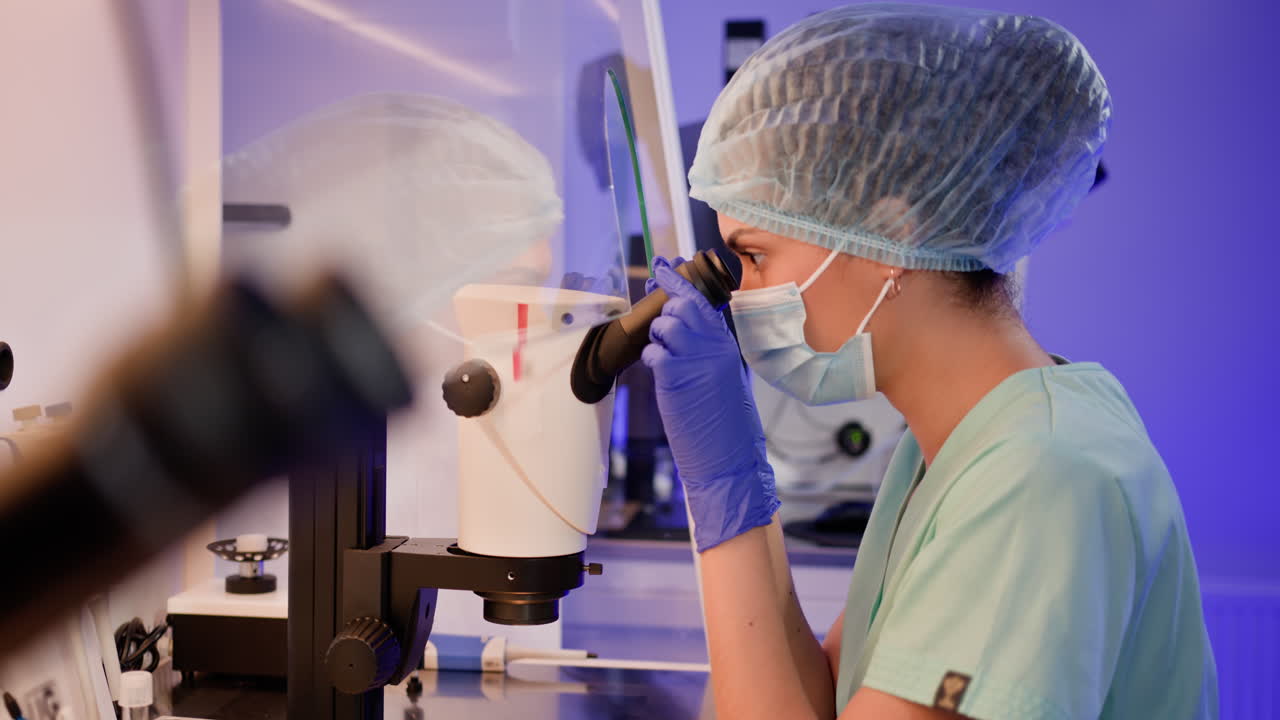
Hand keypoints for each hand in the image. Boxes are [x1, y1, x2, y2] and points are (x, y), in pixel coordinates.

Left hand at [641, 256, 777, 550]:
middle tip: (659, 325)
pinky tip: (658, 371)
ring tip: (663, 357)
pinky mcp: (677, 378)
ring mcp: (696, 360)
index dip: (678, 281)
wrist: (730, 457)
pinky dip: (651, 358)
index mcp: (726, 345)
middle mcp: (713, 347)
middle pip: (682, 306)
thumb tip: (681, 326)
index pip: (701, 301)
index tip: (662, 266)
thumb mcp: (723, 376)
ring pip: (666, 324)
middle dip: (664, 310)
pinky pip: (654, 352)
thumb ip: (706, 349)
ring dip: (656, 337)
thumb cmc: (725, 422)